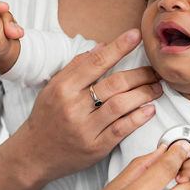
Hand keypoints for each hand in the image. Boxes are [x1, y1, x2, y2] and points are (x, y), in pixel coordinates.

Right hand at [7, 29, 162, 181]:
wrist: (33, 154)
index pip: (97, 62)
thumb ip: (76, 67)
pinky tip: (149, 109)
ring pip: (121, 105)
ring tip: (156, 88)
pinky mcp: (95, 147)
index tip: (136, 35)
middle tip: (155, 70)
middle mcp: (74, 107)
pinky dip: (139, 117)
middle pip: (115, 83)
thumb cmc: (46, 118)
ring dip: (144, 94)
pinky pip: (122, 129)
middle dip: (141, 74)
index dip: (119, 47)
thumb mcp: (53, 88)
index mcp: (63, 88)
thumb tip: (101, 46)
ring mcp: (85, 128)